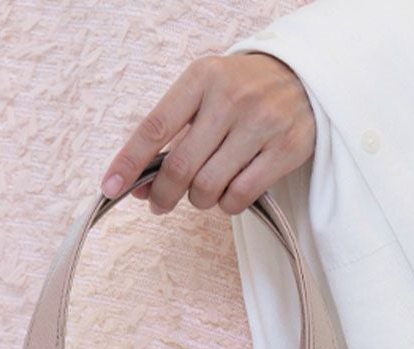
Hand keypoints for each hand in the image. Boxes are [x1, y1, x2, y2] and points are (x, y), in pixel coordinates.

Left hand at [99, 52, 315, 215]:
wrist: (303, 78)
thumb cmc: (242, 92)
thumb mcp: (203, 95)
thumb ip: (171, 137)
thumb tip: (136, 187)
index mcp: (202, 78)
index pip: (155, 127)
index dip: (128, 162)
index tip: (110, 188)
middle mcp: (231, 98)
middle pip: (180, 167)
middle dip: (163, 195)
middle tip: (159, 204)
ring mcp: (261, 123)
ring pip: (208, 187)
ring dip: (198, 200)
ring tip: (204, 190)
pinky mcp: (285, 149)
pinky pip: (239, 197)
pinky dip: (227, 205)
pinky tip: (229, 192)